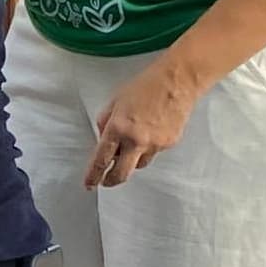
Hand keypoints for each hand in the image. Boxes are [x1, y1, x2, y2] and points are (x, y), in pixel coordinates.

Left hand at [85, 53, 202, 187]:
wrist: (177, 82)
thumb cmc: (145, 87)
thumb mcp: (114, 102)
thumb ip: (105, 123)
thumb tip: (103, 140)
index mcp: (118, 128)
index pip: (101, 159)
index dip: (93, 175)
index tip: (88, 184)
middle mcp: (136, 140)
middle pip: (122, 173)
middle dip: (111, 180)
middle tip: (105, 181)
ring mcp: (155, 144)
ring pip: (139, 164)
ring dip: (132, 160)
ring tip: (132, 145)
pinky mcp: (169, 143)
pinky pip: (154, 153)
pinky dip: (149, 147)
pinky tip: (151, 131)